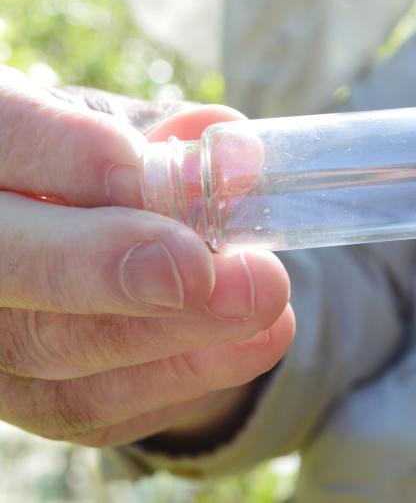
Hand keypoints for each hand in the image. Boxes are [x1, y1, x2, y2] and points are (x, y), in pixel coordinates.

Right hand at [0, 65, 293, 447]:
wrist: (97, 249)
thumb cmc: (112, 174)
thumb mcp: (138, 136)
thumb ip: (178, 143)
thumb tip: (243, 159)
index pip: (6, 136)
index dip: (78, 158)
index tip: (176, 173)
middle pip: (8, 262)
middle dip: (111, 267)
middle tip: (203, 268)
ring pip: (52, 348)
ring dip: (173, 331)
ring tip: (266, 300)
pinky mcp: (23, 397)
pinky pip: (89, 403)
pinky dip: (179, 376)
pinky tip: (248, 345)